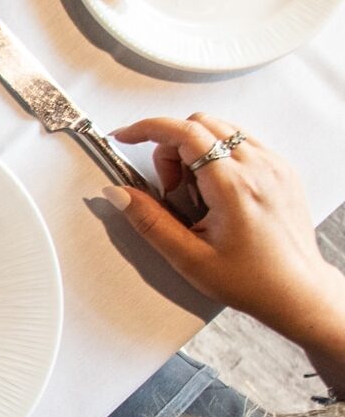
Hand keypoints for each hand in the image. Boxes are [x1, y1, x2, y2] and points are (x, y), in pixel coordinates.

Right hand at [105, 114, 344, 349]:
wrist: (297, 291)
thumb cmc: (252, 280)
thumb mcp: (188, 257)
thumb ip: (149, 220)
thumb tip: (119, 193)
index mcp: (234, 185)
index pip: (185, 132)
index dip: (148, 129)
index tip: (126, 137)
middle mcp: (259, 167)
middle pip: (200, 125)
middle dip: (170, 147)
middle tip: (167, 188)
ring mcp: (274, 165)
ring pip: (221, 130)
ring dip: (194, 150)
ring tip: (193, 193)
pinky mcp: (282, 170)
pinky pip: (241, 142)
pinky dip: (217, 155)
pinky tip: (214, 190)